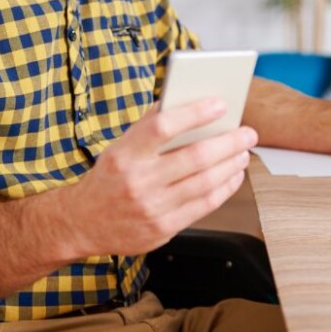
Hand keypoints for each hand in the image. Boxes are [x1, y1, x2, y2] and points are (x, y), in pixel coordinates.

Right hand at [65, 98, 256, 255]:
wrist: (82, 223)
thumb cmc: (109, 178)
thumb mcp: (120, 147)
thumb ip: (151, 127)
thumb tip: (189, 103)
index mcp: (124, 154)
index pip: (162, 126)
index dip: (195, 113)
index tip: (220, 103)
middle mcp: (138, 181)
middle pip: (194, 157)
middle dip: (229, 143)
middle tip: (248, 133)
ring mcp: (152, 208)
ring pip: (205, 182)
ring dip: (231, 165)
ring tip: (243, 152)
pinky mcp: (163, 228)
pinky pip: (204, 206)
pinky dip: (225, 188)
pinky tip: (233, 176)